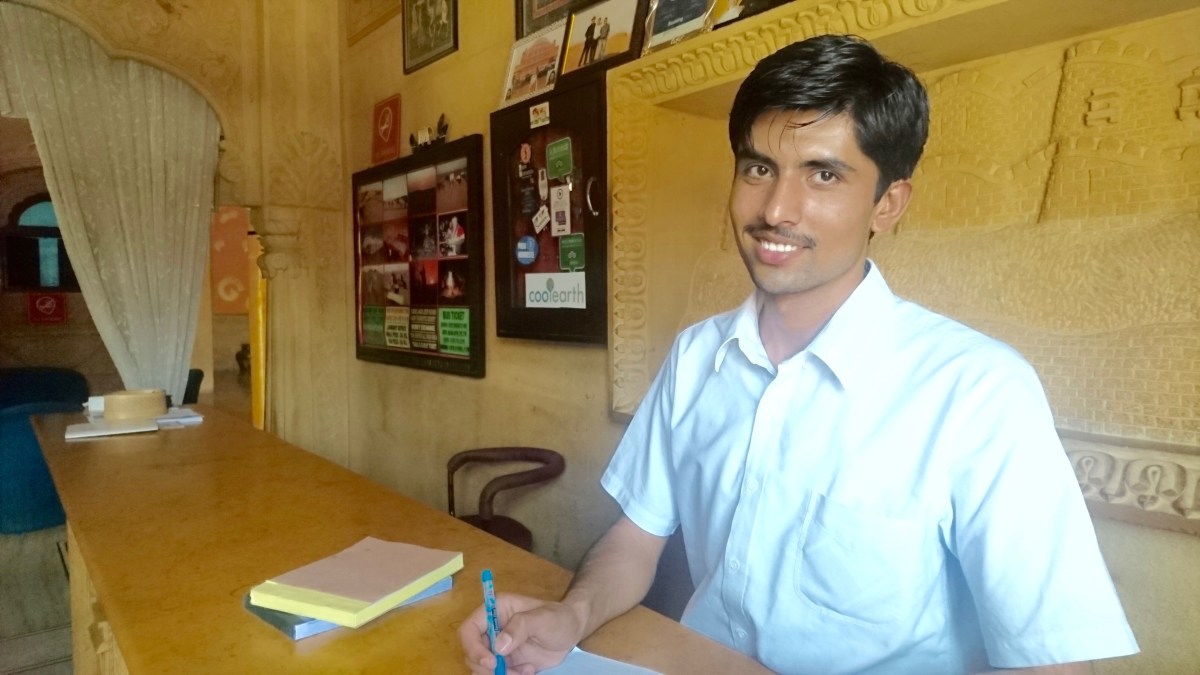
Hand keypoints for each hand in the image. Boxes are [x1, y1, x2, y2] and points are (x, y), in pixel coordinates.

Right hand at [459, 592, 583, 674]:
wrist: (572, 631)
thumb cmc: (558, 617)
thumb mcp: (542, 618)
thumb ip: (520, 627)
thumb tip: (498, 646)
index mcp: (495, 610)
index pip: (469, 629)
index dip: (473, 647)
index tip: (491, 662)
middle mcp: (491, 628)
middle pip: (472, 653)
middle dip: (486, 667)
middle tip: (508, 672)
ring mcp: (497, 646)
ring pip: (482, 668)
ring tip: (524, 671)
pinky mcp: (506, 661)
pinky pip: (496, 674)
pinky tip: (529, 671)